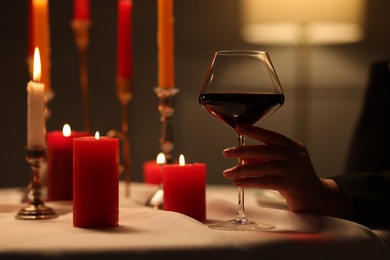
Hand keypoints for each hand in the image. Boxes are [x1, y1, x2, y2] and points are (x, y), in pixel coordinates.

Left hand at [223, 124, 351, 217]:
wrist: (316, 198)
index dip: (254, 130)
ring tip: (228, 172)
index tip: (239, 127)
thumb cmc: (295, 178)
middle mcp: (295, 156)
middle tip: (227, 153)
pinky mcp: (291, 185)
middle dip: (242, 150)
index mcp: (293, 147)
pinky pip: (264, 182)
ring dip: (241, 170)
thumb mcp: (281, 164)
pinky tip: (238, 182)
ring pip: (262, 167)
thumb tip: (242, 156)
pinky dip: (249, 182)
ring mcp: (294, 170)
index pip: (271, 135)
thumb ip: (264, 159)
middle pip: (264, 150)